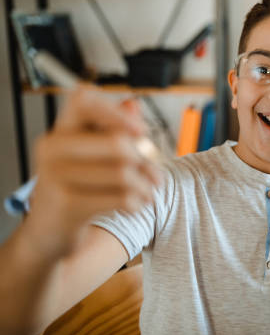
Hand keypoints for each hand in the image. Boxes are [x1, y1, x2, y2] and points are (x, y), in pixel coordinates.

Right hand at [26, 88, 161, 258]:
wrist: (48, 233)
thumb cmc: (76, 188)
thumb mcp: (91, 156)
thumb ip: (113, 128)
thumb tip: (134, 104)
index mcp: (60, 130)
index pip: (84, 101)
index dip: (117, 112)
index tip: (141, 131)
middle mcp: (52, 148)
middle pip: (117, 142)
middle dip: (146, 161)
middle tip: (156, 175)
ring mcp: (55, 176)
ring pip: (123, 173)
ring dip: (146, 185)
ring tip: (150, 192)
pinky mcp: (66, 205)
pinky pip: (119, 198)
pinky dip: (137, 202)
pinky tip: (138, 205)